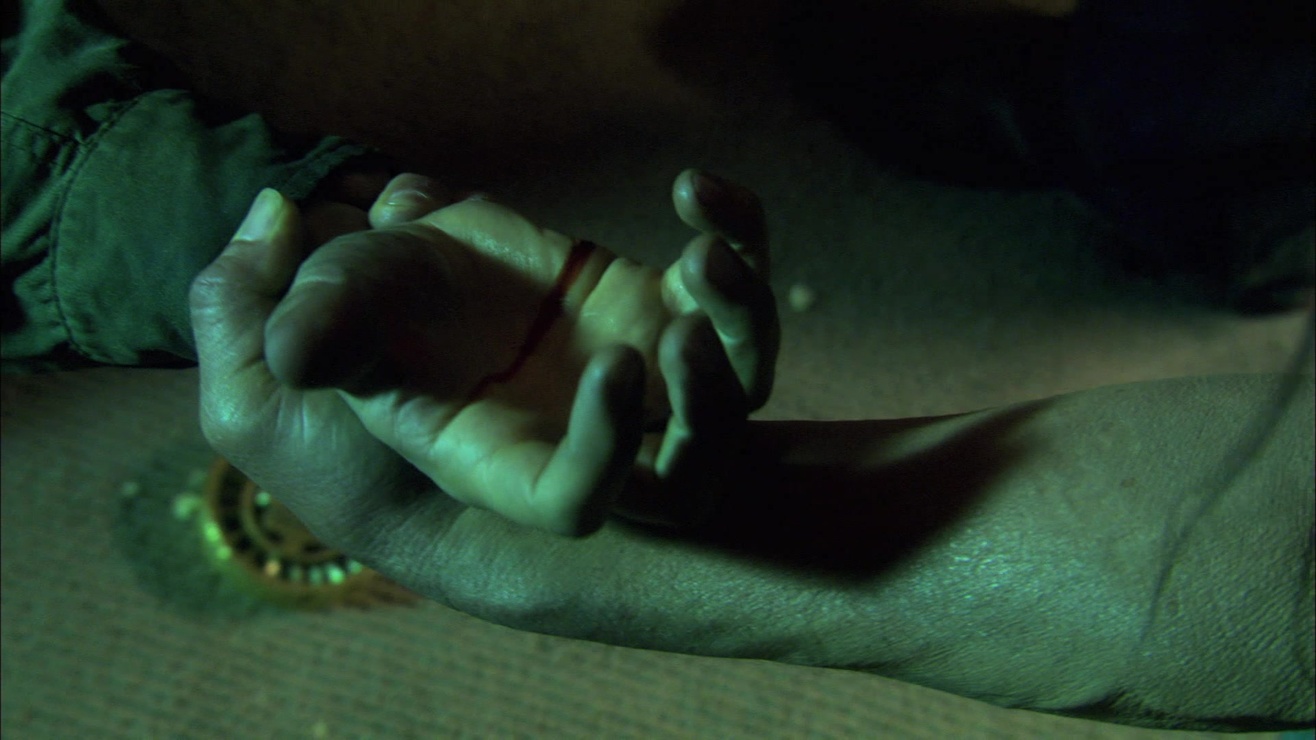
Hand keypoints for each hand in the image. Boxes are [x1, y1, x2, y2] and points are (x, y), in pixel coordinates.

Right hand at [192, 168, 776, 540]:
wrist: (427, 269)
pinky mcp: (667, 307)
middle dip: (708, 404)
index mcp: (511, 460)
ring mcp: (643, 377)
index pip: (580, 501)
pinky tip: (696, 186)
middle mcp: (593, 435)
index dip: (607, 454)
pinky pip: (735, 292)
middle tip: (687, 327)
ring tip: (702, 249)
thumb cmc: (371, 307)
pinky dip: (739, 238)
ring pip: (739, 386)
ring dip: (742, 320)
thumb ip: (315, 334)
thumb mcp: (336, 310)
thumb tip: (294, 351)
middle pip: (698, 472)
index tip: (619, 363)